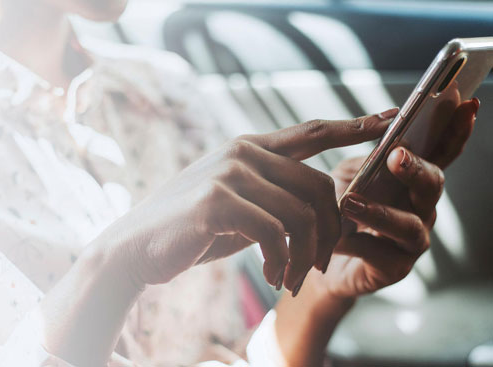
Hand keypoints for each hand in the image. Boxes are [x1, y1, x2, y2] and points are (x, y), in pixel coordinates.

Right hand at [100, 111, 396, 292]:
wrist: (138, 247)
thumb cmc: (192, 229)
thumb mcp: (239, 206)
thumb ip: (273, 195)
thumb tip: (320, 207)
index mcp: (249, 149)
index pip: (311, 132)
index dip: (353, 126)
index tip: (389, 120)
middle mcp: (242, 153)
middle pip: (319, 185)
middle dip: (331, 231)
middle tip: (319, 265)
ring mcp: (228, 173)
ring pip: (301, 213)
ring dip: (305, 255)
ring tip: (291, 278)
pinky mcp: (215, 201)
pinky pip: (274, 233)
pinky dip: (282, 261)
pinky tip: (273, 276)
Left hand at [314, 98, 478, 298]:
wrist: (319, 255)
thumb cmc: (339, 209)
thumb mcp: (349, 175)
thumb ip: (368, 157)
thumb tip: (385, 128)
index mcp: (413, 180)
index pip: (441, 152)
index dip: (456, 131)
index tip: (467, 105)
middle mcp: (421, 207)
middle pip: (432, 184)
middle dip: (416, 169)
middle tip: (396, 156)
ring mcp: (413, 239)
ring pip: (408, 224)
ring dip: (381, 212)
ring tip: (350, 203)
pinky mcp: (395, 267)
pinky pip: (380, 253)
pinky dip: (355, 243)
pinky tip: (336, 238)